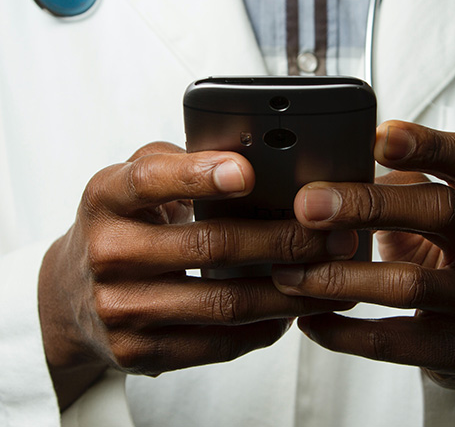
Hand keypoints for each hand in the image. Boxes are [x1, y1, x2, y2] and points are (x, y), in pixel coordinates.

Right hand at [38, 142, 356, 409]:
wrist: (70, 294)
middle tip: (331, 234)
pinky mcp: (137, 351)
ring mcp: (120, 308)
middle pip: (209, 245)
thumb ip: (180, 163)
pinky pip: (215, 344)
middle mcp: (108, 252)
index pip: (151, 180)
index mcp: (107, 197)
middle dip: (282, 240)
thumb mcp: (132, 181)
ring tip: (328, 275)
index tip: (248, 172)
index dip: (200, 175)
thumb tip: (250, 157)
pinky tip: (289, 311)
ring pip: (223, 303)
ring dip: (286, 290)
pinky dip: (262, 328)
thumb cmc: (120, 224)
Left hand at [272, 121, 454, 400]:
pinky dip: (342, 332)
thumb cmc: (450, 247)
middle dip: (366, 205)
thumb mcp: (439, 204)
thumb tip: (324, 174)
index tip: (375, 137)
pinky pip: (393, 342)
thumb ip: (399, 183)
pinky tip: (308, 318)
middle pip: (439, 211)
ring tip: (288, 273)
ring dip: (338, 277)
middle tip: (306, 205)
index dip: (425, 144)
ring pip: (409, 284)